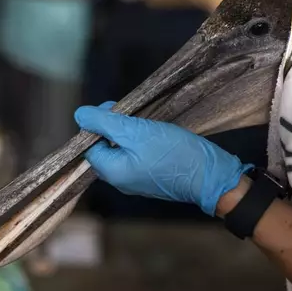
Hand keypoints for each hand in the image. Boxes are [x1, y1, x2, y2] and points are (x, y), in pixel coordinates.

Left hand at [74, 102, 252, 215]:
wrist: (211, 176)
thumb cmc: (173, 153)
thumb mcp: (137, 131)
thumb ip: (105, 123)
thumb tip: (79, 115)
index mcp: (112, 172)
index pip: (89, 145)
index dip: (98, 124)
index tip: (117, 110)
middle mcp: (120, 180)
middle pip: (105, 147)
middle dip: (114, 127)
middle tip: (132, 113)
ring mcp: (137, 180)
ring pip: (122, 150)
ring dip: (130, 133)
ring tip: (145, 122)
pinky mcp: (152, 176)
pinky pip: (137, 156)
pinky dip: (142, 142)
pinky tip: (155, 133)